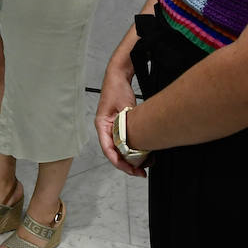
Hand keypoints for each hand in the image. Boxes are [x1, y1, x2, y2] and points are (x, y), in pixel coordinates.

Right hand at [95, 60, 146, 176]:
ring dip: (131, 159)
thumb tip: (133, 142)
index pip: (107, 149)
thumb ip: (125, 124)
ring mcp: (112, 128)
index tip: (129, 169)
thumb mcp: (123, 106)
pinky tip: (144, 154)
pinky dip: (133, 150)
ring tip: (145, 166)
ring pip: (120, 150)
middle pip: (114, 153)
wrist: (119, 75)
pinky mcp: (119, 126)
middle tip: (140, 172)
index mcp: (101, 125)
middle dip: (127, 165)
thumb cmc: (116, 88)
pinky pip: (125, 142)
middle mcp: (105, 129)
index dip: (118, 162)